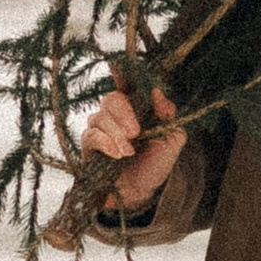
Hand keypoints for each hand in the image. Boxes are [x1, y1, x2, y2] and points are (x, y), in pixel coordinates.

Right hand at [81, 82, 183, 210]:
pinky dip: (105, 143)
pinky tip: (118, 154)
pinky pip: (91, 135)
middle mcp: (116, 114)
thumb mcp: (172, 139)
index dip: (122, 72)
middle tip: (135, 132)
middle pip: (111, 98)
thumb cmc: (155, 164)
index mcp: (137, 106)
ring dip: (116, 133)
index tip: (119, 66)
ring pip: (100, 117)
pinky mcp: (89, 145)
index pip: (127, 82)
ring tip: (129, 152)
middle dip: (123, 112)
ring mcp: (100, 128)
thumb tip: (158, 92)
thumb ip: (168, 115)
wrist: (141, 195)